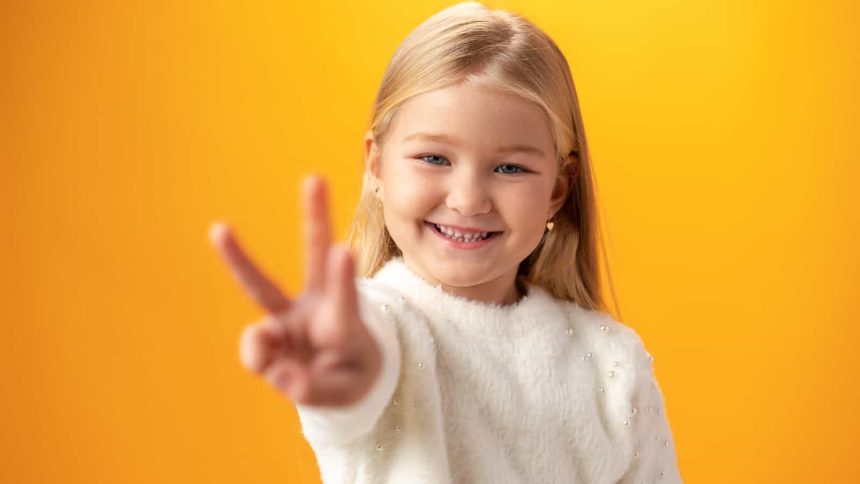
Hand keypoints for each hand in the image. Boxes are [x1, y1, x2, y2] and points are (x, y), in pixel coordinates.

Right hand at [208, 176, 381, 406]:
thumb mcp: (345, 393)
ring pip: (260, 285)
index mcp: (344, 321)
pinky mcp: (267, 333)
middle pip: (314, 256)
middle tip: (315, 177)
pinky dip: (262, 362)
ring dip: (237, 253)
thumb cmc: (350, 376)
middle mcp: (316, 307)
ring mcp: (288, 318)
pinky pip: (256, 350)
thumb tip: (274, 371)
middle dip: (315, 216)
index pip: (345, 300)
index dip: (342, 278)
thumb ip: (311, 388)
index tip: (343, 250)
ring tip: (219, 228)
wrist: (340, 380)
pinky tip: (282, 370)